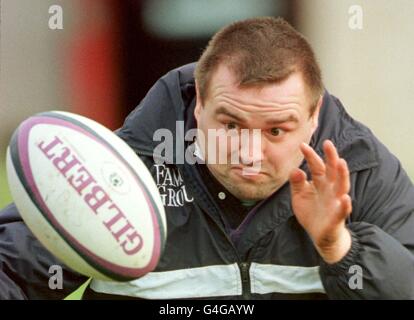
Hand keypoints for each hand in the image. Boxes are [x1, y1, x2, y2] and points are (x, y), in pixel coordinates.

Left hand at [289, 140, 351, 263]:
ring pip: (342, 186)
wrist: (321, 236)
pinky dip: (344, 205)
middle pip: (333, 171)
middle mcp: (330, 189)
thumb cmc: (312, 212)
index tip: (302, 145)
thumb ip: (297, 183)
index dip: (310, 155)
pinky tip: (345, 198)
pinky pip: (342, 211)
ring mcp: (336, 202)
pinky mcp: (337, 217)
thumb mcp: (299, 196)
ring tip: (341, 162)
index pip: (316, 166)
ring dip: (343, 174)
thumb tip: (295, 170)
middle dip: (331, 157)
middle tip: (328, 143)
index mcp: (321, 183)